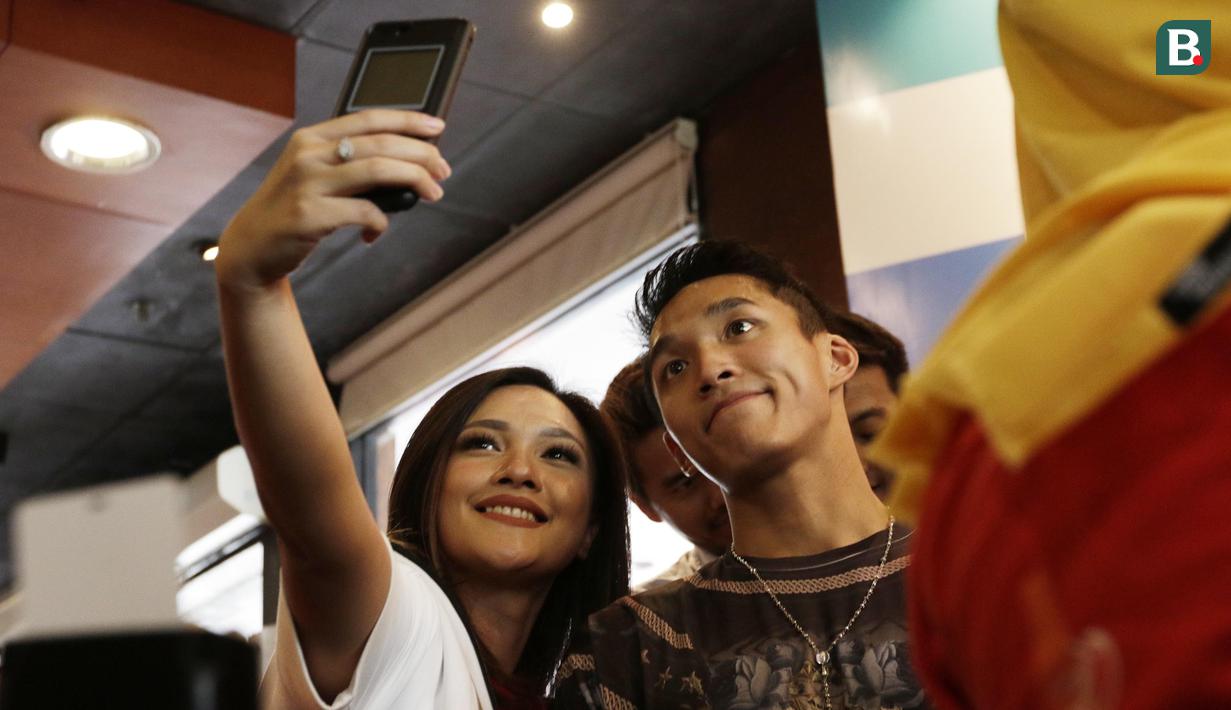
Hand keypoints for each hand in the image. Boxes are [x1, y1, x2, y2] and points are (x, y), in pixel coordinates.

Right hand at [216, 110, 450, 291]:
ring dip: (415, 181)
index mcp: (311, 137)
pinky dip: (380, 222)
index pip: (368, 118)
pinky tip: (375, 232)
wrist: (251, 247)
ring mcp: (307, 184)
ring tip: (434, 193)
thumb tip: (410, 165)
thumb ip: (351, 164)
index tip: (438, 126)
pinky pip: (364, 212)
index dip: (408, 119)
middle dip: (422, 155)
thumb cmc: (295, 209)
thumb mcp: (315, 176)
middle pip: (380, 144)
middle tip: (444, 170)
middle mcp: (307, 154)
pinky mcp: (309, 215)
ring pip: (378, 171)